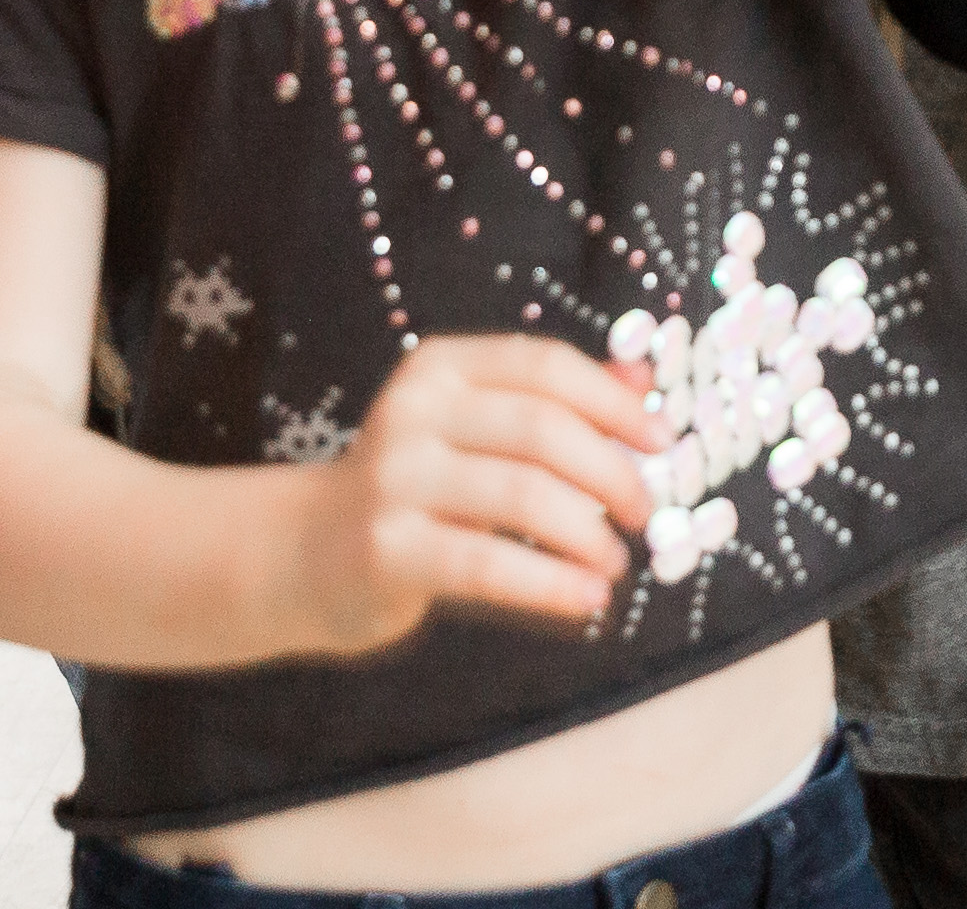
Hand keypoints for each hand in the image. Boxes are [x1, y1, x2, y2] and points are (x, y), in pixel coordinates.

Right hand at [276, 334, 656, 656]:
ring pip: (522, 496)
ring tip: (616, 563)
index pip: (545, 366)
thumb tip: (642, 375)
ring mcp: (394, 479)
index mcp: (441, 367)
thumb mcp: (471, 429)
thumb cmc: (413, 489)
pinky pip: (488, 564)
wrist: (304, 553)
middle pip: (542, 430)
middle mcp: (413, 412)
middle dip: (611, 472)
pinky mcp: (385, 548)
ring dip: (588, 534)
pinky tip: (588, 599)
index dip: (614, 402)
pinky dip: (551, 582)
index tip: (662, 442)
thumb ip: (549, 401)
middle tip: (644, 513)